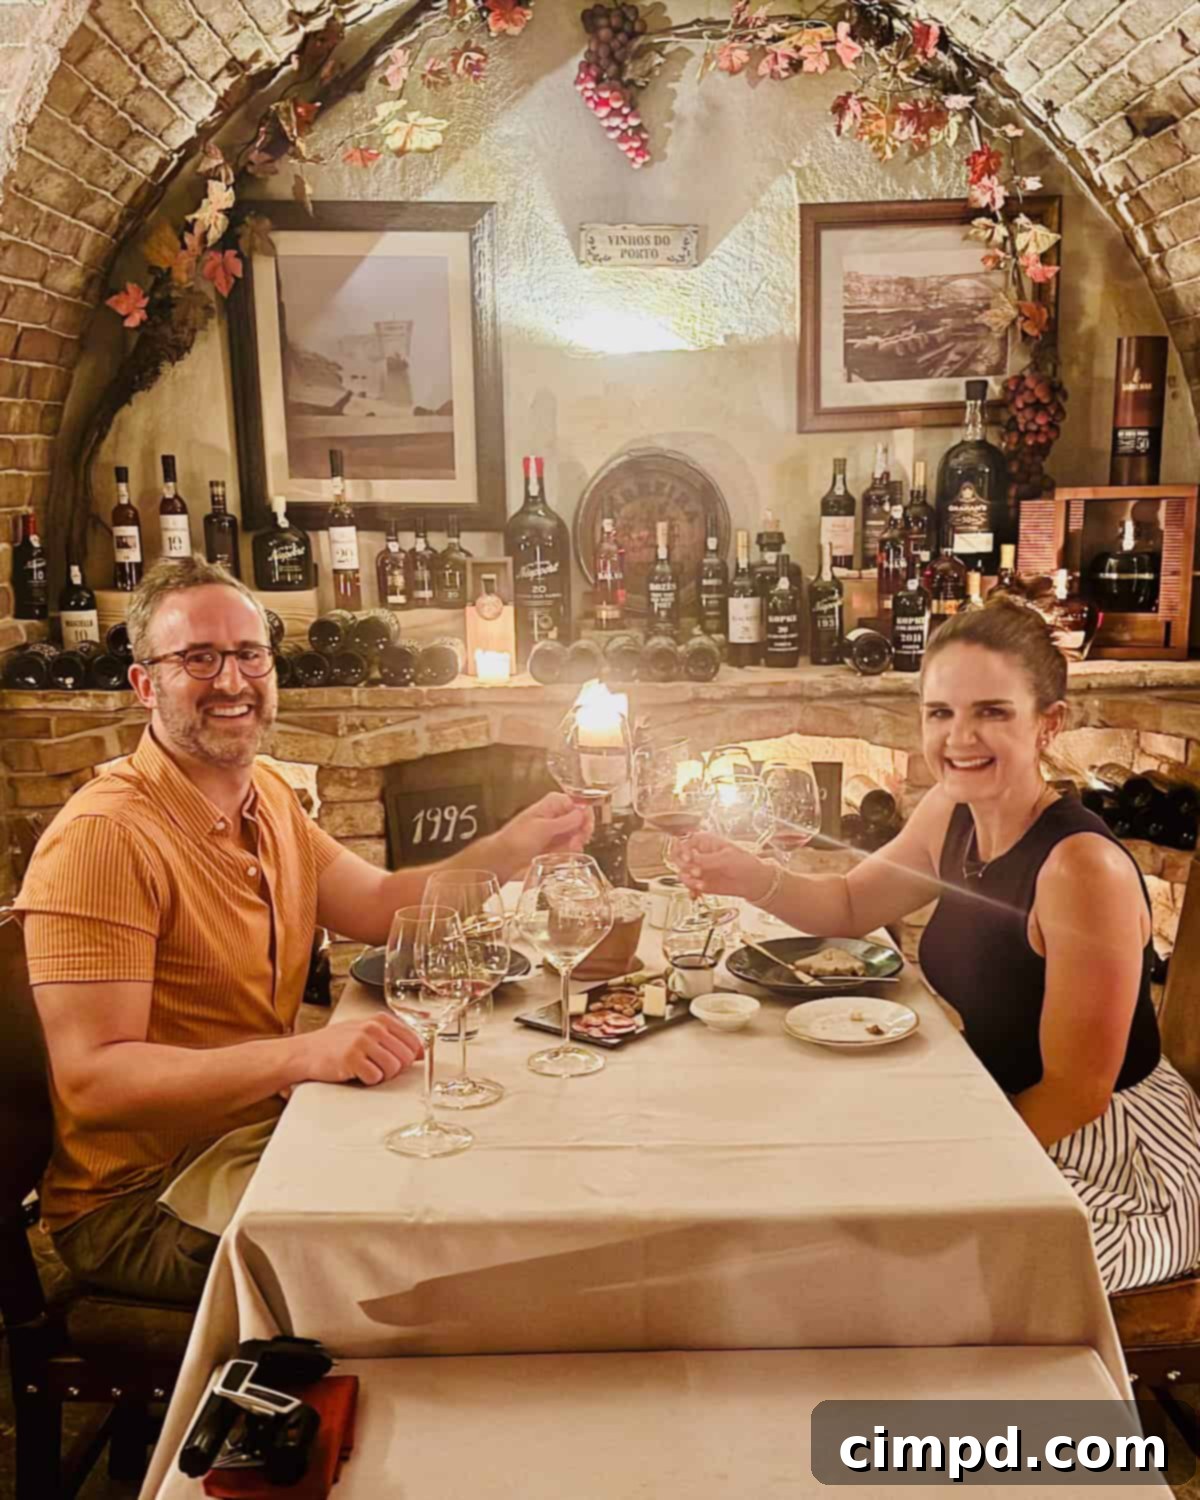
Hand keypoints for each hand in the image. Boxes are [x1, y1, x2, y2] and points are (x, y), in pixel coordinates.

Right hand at [299, 1015, 423, 1086]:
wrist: (305, 1052)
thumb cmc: (336, 1043)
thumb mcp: (366, 1031)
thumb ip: (392, 1038)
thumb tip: (420, 1053)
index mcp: (380, 1019)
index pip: (413, 1041)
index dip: (410, 1057)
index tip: (401, 1063)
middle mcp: (373, 1028)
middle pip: (406, 1057)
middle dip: (396, 1068)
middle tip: (379, 1068)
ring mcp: (362, 1042)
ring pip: (393, 1068)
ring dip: (382, 1076)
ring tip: (368, 1070)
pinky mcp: (351, 1059)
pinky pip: (375, 1078)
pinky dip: (368, 1081)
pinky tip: (357, 1074)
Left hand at [499, 792, 593, 875]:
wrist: (504, 858)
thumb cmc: (516, 839)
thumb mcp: (543, 828)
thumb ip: (565, 821)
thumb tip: (583, 813)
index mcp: (554, 803)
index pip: (581, 805)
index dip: (585, 818)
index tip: (584, 830)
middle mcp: (558, 815)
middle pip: (583, 821)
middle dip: (581, 833)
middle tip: (575, 842)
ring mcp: (558, 831)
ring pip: (579, 835)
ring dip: (576, 844)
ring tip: (567, 850)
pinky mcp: (556, 845)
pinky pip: (572, 847)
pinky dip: (571, 852)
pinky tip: (563, 855)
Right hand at [675, 831, 773, 903]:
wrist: (753, 882)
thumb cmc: (745, 864)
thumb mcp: (726, 858)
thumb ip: (707, 860)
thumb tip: (691, 860)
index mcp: (705, 842)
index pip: (684, 843)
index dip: (683, 851)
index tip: (689, 859)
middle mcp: (699, 854)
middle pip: (678, 857)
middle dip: (685, 866)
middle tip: (697, 872)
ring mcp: (699, 869)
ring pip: (682, 872)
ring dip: (688, 880)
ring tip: (701, 884)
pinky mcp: (700, 882)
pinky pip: (688, 886)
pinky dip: (690, 890)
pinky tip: (697, 892)